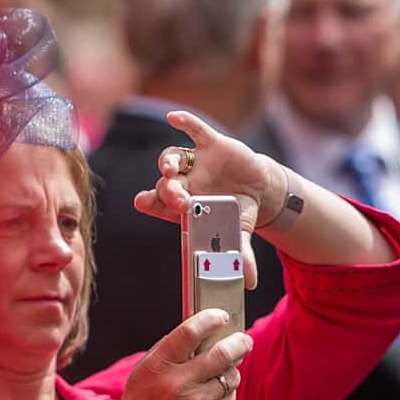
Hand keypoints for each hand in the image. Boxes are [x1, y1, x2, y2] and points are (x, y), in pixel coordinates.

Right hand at [107, 309, 252, 399]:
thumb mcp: (145, 371)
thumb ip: (169, 350)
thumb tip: (198, 329)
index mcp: (160, 365)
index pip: (189, 332)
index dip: (210, 319)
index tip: (220, 315)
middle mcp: (180, 382)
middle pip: (222, 353)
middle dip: (239, 342)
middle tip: (243, 340)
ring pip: (231, 376)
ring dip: (231, 369)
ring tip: (222, 371)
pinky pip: (230, 397)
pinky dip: (226, 391)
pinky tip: (211, 394)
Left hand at [132, 110, 285, 289]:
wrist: (256, 190)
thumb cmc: (237, 214)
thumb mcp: (240, 233)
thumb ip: (241, 254)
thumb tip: (250, 281)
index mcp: (182, 205)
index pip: (156, 203)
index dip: (149, 201)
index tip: (143, 202)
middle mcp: (183, 182)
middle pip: (165, 183)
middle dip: (168, 190)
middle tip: (178, 199)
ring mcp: (194, 162)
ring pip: (173, 157)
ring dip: (169, 162)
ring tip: (171, 170)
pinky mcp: (210, 145)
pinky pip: (194, 131)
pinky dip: (185, 123)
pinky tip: (175, 118)